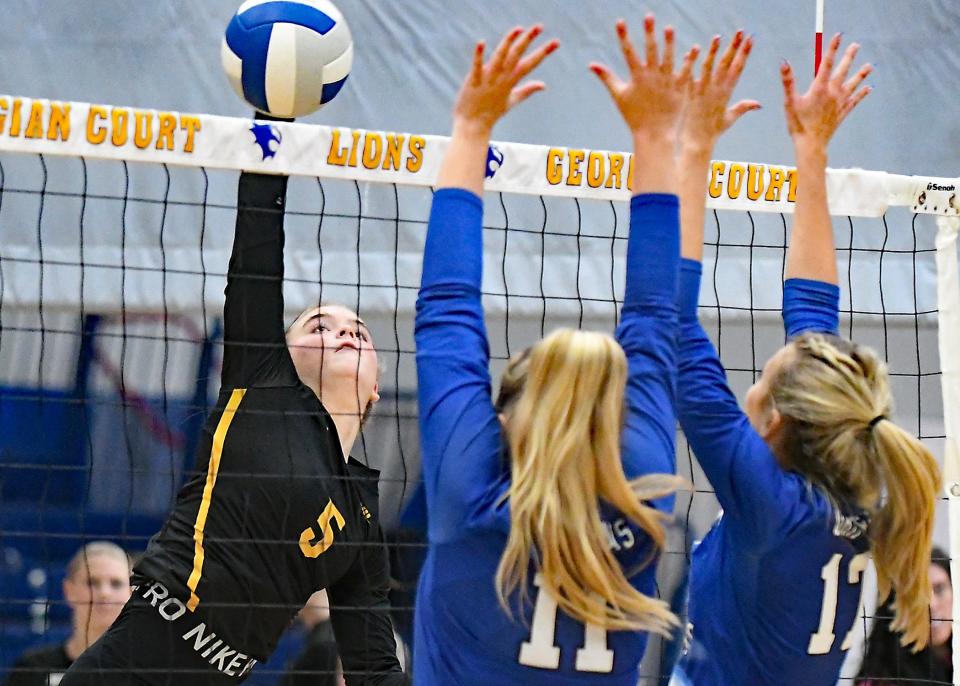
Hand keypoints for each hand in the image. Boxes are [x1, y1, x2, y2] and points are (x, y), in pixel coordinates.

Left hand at [452, 25, 558, 136]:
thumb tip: (543, 85)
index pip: (531, 64)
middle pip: (517, 56)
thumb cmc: (491, 113)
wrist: (473, 125)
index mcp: (511, 81)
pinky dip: (479, 55)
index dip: (544, 52)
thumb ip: (527, 90)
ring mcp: (488, 79)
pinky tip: (481, 42)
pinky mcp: (473, 81)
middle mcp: (501, 78)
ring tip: (518, 29)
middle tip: (540, 26)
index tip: (556, 42)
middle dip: (529, 40)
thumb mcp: (513, 101)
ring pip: (500, 58)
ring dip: (508, 42)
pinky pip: (476, 66)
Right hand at [590, 16, 698, 140]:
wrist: (654, 134)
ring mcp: (667, 82)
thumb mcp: (619, 95)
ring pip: (669, 58)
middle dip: (648, 33)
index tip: (620, 21)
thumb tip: (591, 65)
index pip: (628, 52)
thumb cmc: (634, 116)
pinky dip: (689, 62)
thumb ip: (607, 78)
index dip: (623, 36)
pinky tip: (695, 49)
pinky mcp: (679, 89)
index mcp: (637, 78)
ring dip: (669, 43)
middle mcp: (652, 77)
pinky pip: (685, 72)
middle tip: (648, 17)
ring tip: (669, 28)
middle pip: (650, 51)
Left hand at [682, 31, 759, 152]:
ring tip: (718, 37)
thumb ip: (743, 107)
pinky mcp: (689, 94)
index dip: (745, 53)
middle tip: (741, 32)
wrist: (696, 142)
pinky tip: (693, 51)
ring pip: (709, 67)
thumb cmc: (713, 132)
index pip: (738, 68)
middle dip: (735, 47)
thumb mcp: (730, 119)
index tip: (751, 39)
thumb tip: (759, 104)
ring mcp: (702, 91)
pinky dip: (691, 64)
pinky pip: (690, 76)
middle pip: (726, 64)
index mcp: (727, 93)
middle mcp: (716, 90)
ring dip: (714, 51)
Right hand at [781, 34, 871, 150]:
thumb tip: (783, 62)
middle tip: (856, 45)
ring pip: (853, 84)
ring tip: (870, 66)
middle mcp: (832, 93)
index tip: (839, 36)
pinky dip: (861, 94)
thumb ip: (788, 81)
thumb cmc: (798, 124)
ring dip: (861, 74)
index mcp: (819, 88)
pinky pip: (854, 101)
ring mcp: (839, 103)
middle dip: (849, 56)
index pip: (827, 63)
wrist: (811, 145)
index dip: (832, 48)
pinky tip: (868, 88)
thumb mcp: (789, 102)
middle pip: (843, 70)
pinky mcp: (842, 113)